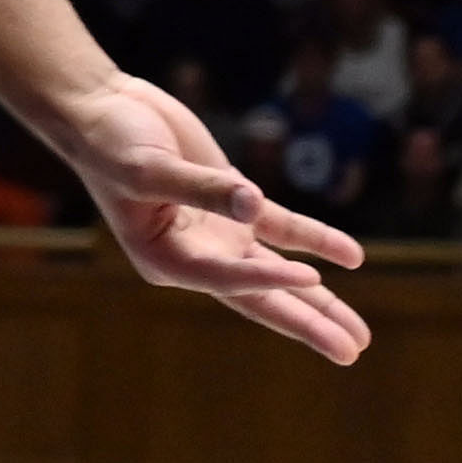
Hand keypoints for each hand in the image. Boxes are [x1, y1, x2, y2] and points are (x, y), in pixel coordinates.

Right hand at [29, 69, 370, 363]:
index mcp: (165, 258)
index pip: (227, 278)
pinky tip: (351, 257)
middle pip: (260, 298)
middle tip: (350, 353)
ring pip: (278, 273)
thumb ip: (203, 188)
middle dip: (306, 325)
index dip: (267, 280)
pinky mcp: (235, 204)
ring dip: (319, 301)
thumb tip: (254, 204)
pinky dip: (316, 241)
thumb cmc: (110, 143)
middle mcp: (196, 255)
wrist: (103, 109)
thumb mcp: (148, 168)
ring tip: (358, 335)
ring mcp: (219, 233)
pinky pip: (284, 229)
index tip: (308, 276)